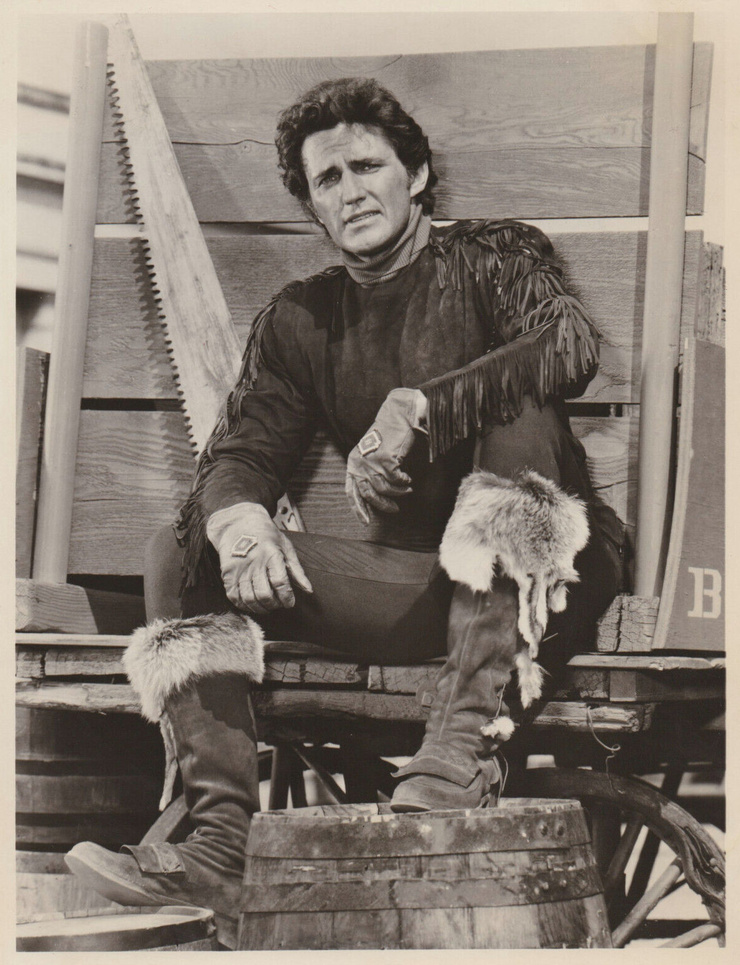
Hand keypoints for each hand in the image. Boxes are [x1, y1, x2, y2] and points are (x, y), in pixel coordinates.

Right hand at [206, 502, 311, 613]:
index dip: (286, 597)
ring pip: (249, 598)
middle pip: (264, 593)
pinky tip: (252, 604)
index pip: (280, 582)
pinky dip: (244, 606)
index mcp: (271, 554)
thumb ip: (297, 571)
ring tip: (267, 606)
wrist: (239, 524)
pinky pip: (234, 597)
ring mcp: (239, 569)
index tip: (290, 602)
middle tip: (279, 604)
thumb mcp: (286, 548)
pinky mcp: (227, 574)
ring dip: (260, 608)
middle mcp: (254, 562)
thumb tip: (308, 590)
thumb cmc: (266, 536)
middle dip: (275, 604)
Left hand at [346, 387, 426, 523]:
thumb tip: (375, 496)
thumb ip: (369, 472)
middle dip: (382, 505)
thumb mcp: (371, 455)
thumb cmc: (386, 436)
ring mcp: (372, 462)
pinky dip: (403, 482)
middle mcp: (359, 464)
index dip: (358, 509)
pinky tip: (407, 480)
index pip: (351, 491)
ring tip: (407, 490)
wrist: (398, 415)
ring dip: (397, 493)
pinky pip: (396, 480)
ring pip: (384, 488)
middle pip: (368, 494)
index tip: (366, 521)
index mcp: (353, 463)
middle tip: (394, 509)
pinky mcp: (386, 460)